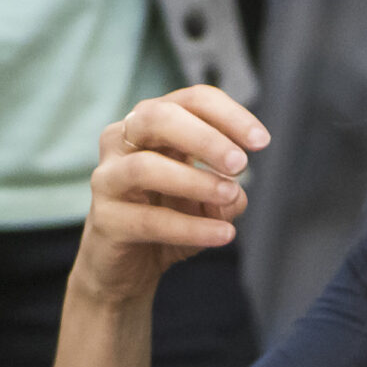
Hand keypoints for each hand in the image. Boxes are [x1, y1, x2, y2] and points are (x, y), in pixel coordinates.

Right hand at [72, 86, 270, 312]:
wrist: (127, 266)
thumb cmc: (168, 215)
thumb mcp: (207, 199)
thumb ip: (226, 191)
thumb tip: (233, 195)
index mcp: (153, 123)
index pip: (192, 100)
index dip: (230, 115)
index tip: (262, 142)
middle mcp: (123, 141)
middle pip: (159, 118)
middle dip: (205, 138)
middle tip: (241, 164)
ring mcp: (108, 178)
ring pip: (144, 167)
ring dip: (195, 181)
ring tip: (230, 195)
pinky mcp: (104, 219)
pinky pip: (148, 220)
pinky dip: (190, 227)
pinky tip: (223, 234)